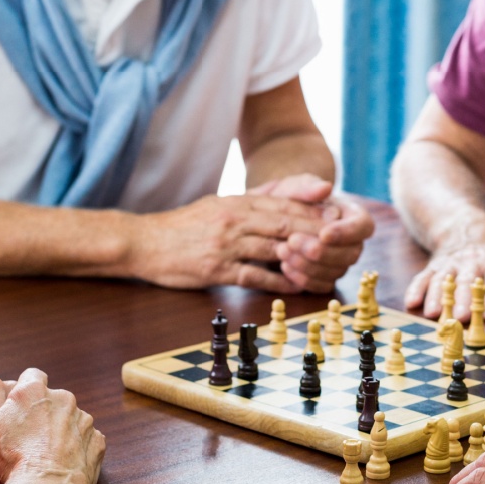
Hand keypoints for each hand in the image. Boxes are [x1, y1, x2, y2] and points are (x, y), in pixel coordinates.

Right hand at [0, 368, 104, 483]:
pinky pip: (86, 439)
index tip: (16, 409)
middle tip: (27, 437)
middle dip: (43, 412)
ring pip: (71, 419)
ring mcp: (83, 420)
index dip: (23, 392)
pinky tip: (62, 463)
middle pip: (53, 398)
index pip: (31, 377)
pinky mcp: (96, 442)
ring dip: (61, 430)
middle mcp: (64, 399)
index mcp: (35, 391)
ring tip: (44, 454)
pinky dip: (77, 447)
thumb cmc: (9, 458)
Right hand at [129, 193, 331, 289]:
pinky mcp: (216, 269)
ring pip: (272, 248)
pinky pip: (254, 275)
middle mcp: (234, 220)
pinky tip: (296, 284)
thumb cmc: (185, 225)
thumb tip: (285, 199)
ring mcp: (226, 245)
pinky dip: (277, 280)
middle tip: (340, 240)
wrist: (144, 242)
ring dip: (301, 256)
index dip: (311, 211)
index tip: (335, 218)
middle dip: (314, 231)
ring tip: (325, 263)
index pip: (282, 204)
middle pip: (283, 224)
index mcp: (237, 202)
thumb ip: (252, 201)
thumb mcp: (219, 203)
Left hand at [251, 176, 373, 291]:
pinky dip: (302, 279)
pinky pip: (321, 286)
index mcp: (351, 216)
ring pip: (336, 272)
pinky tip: (284, 266)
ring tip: (281, 250)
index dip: (347, 233)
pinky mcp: (325, 279)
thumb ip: (307, 187)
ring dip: (308, 265)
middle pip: (352, 254)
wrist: (268, 221)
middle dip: (322, 251)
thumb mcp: (293, 188)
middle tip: (292, 241)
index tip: (323, 233)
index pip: (364, 226)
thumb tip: (326, 187)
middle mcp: (351, 242)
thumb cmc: (287, 201)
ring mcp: (339, 263)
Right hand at [404, 216, 484, 320]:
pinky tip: (411, 304)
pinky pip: (423, 277)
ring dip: (437, 297)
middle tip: (457, 320)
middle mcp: (472, 263)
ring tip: (433, 315)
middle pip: (467, 283)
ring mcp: (451, 265)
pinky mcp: (434, 267)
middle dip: (461, 301)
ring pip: (443, 281)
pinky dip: (417, 289)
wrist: (465, 224)